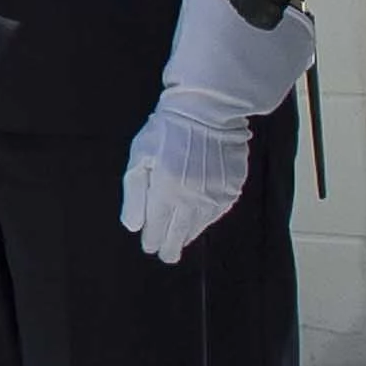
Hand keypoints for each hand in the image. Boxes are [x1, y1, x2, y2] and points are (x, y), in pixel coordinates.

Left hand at [122, 89, 255, 260]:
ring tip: (182, 238)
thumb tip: (133, 226)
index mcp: (166, 193)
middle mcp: (192, 200)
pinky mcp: (232, 189)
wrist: (208, 110)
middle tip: (167, 255)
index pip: (157, 228)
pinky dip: (207, 218)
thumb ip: (133, 194)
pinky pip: (217, 212)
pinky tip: (201, 217)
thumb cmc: (166, 129)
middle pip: (179, 233)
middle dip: (170, 246)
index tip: (150, 247)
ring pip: (199, 226)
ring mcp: (215, 196)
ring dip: (189, 233)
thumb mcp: (139, 157)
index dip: (152, 241)